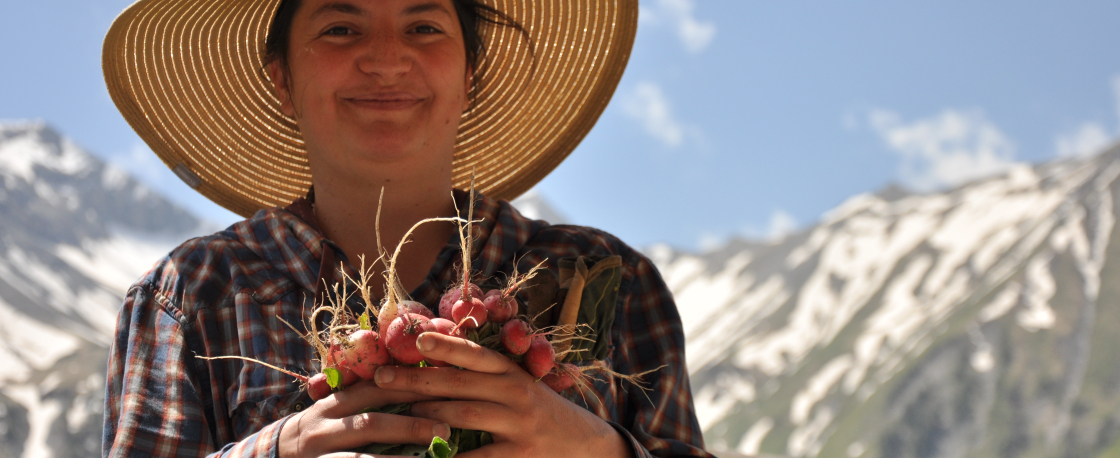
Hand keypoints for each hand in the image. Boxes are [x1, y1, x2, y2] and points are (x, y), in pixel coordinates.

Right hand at [278, 380, 449, 457]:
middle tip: (446, 427)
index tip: (445, 386)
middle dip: (410, 424)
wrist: (272, 455)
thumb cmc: (318, 432)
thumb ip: (364, 398)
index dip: (410, 388)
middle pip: (371, 423)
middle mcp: (325, 427)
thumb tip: (413, 380)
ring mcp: (321, 454)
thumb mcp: (334, 409)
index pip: (376, 389)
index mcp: (335, 403)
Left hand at [372, 332, 632, 457]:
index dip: (446, 345)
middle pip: (459, 384)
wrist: (584, 446)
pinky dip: (446, 456)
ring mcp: (517, 426)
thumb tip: (434, 364)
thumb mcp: (520, 387)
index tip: (416, 340)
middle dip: (416, 380)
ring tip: (395, 414)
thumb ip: (486, 377)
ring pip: (461, 417)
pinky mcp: (517, 457)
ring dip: (424, 415)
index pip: (475, 354)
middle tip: (381, 378)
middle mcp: (516, 394)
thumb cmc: (540, 413)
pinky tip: (425, 455)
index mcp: (513, 373)